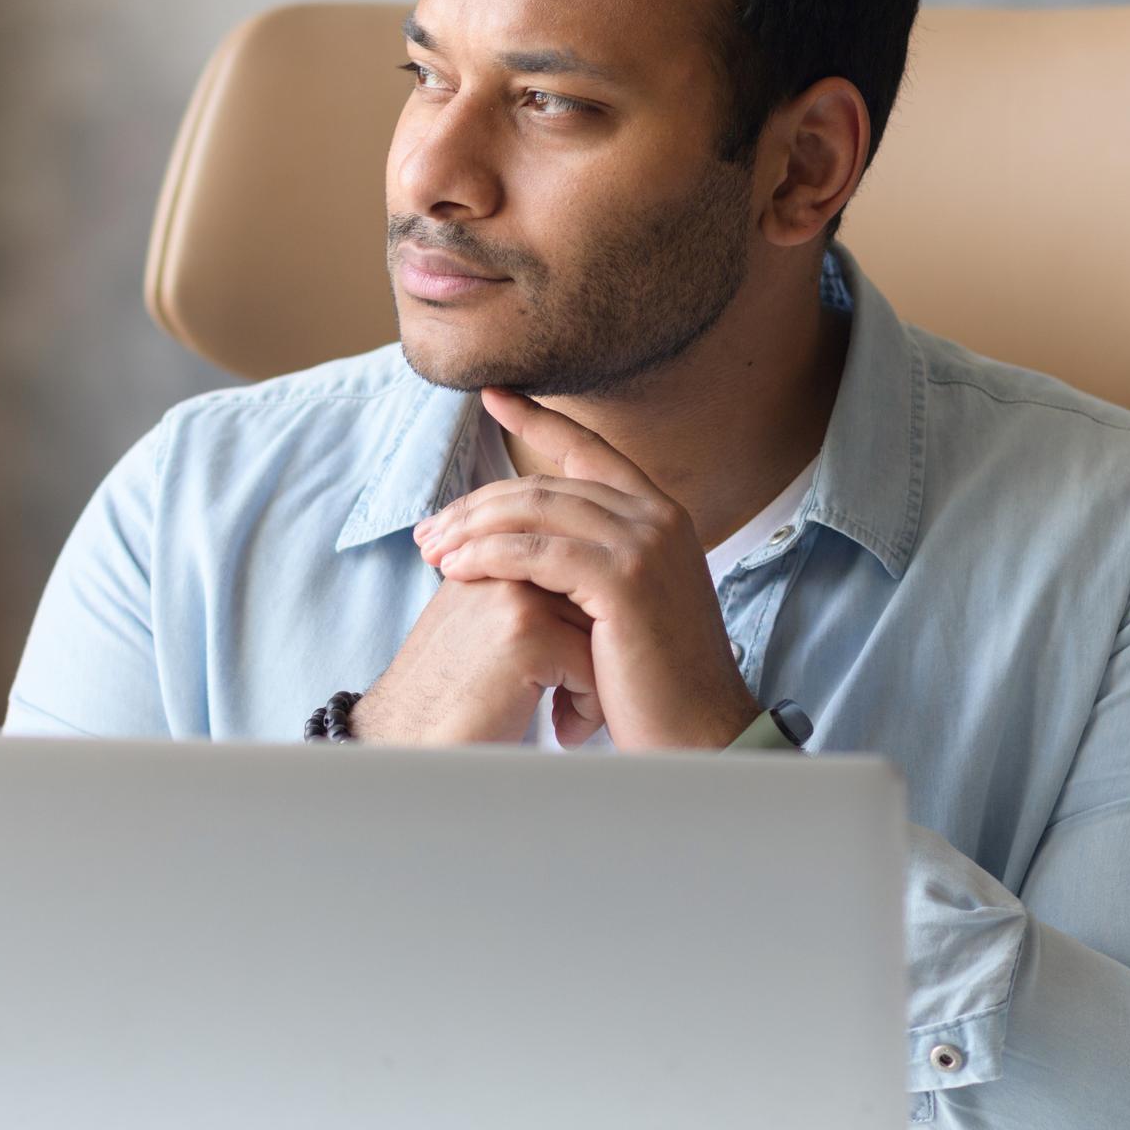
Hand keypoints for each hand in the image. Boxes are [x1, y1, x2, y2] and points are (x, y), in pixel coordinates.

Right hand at [349, 577, 607, 746]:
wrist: (405, 742)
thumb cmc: (446, 699)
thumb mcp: (474, 628)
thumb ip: (516, 599)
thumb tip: (583, 600)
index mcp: (486, 557)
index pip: (569, 571)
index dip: (583, 622)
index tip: (569, 671)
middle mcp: (499, 566)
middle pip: (591, 594)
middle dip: (597, 648)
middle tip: (579, 695)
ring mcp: (513, 597)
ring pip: (602, 627)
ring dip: (598, 678)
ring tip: (571, 715)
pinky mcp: (526, 636)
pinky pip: (593, 664)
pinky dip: (588, 706)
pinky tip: (563, 732)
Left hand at [409, 387, 760, 750]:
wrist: (702, 733)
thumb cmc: (654, 682)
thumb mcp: (622, 604)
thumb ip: (587, 563)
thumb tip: (525, 549)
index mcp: (658, 514)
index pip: (588, 449)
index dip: (538, 418)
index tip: (492, 396)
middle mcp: (656, 516)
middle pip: (544, 484)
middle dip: (476, 504)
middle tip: (427, 531)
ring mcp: (644, 542)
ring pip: (535, 511)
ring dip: (472, 529)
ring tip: (431, 552)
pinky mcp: (624, 578)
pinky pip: (536, 553)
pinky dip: (488, 556)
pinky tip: (455, 569)